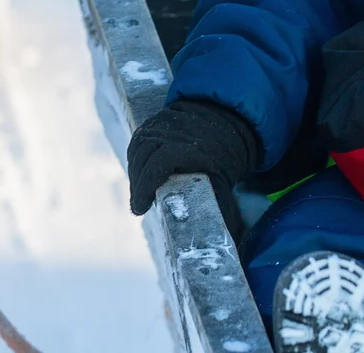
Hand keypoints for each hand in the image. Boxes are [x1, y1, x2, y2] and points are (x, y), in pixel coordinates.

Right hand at [126, 99, 260, 241]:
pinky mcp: (153, 121)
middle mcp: (171, 132)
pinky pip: (138, 142)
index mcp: (188, 148)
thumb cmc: (225, 158)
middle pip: (142, 160)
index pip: (156, 167)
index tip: (140, 210)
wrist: (226, 121)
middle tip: (139, 206)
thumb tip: (228, 243)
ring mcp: (160, 123)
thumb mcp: (224, 182)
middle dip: (138, 186)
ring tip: (140, 193)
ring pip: (137, 150)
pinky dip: (136, 160)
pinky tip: (141, 176)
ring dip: (135, 174)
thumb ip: (221, 208)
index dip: (144, 189)